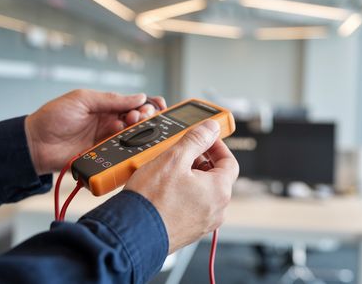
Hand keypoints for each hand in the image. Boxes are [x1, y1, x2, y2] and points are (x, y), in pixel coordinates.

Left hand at [25, 89, 166, 173]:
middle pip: (138, 122)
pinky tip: (131, 146)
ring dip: (138, 133)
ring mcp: (107, 141)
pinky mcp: (103, 157)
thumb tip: (140, 97)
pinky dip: (129, 151)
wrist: (35, 143)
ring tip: (132, 127)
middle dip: (145, 117)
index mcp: (106, 107)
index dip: (148, 104)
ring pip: (132, 138)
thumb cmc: (54, 116)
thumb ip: (111, 99)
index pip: (134, 104)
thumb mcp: (82, 99)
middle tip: (139, 116)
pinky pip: (121, 155)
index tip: (159, 105)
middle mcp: (110, 124)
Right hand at [124, 120, 238, 253]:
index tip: (204, 138)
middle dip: (200, 161)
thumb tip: (211, 128)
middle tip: (181, 154)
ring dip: (191, 178)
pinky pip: (193, 207)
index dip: (216, 146)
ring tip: (169, 172)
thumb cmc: (151, 201)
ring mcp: (203, 223)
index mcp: (219, 191)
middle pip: (216, 177)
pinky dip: (184, 195)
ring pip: (204, 192)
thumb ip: (196, 139)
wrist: (132, 233)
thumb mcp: (173, 159)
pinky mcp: (189, 231)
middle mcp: (216, 210)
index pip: (229, 161)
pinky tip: (164, 191)